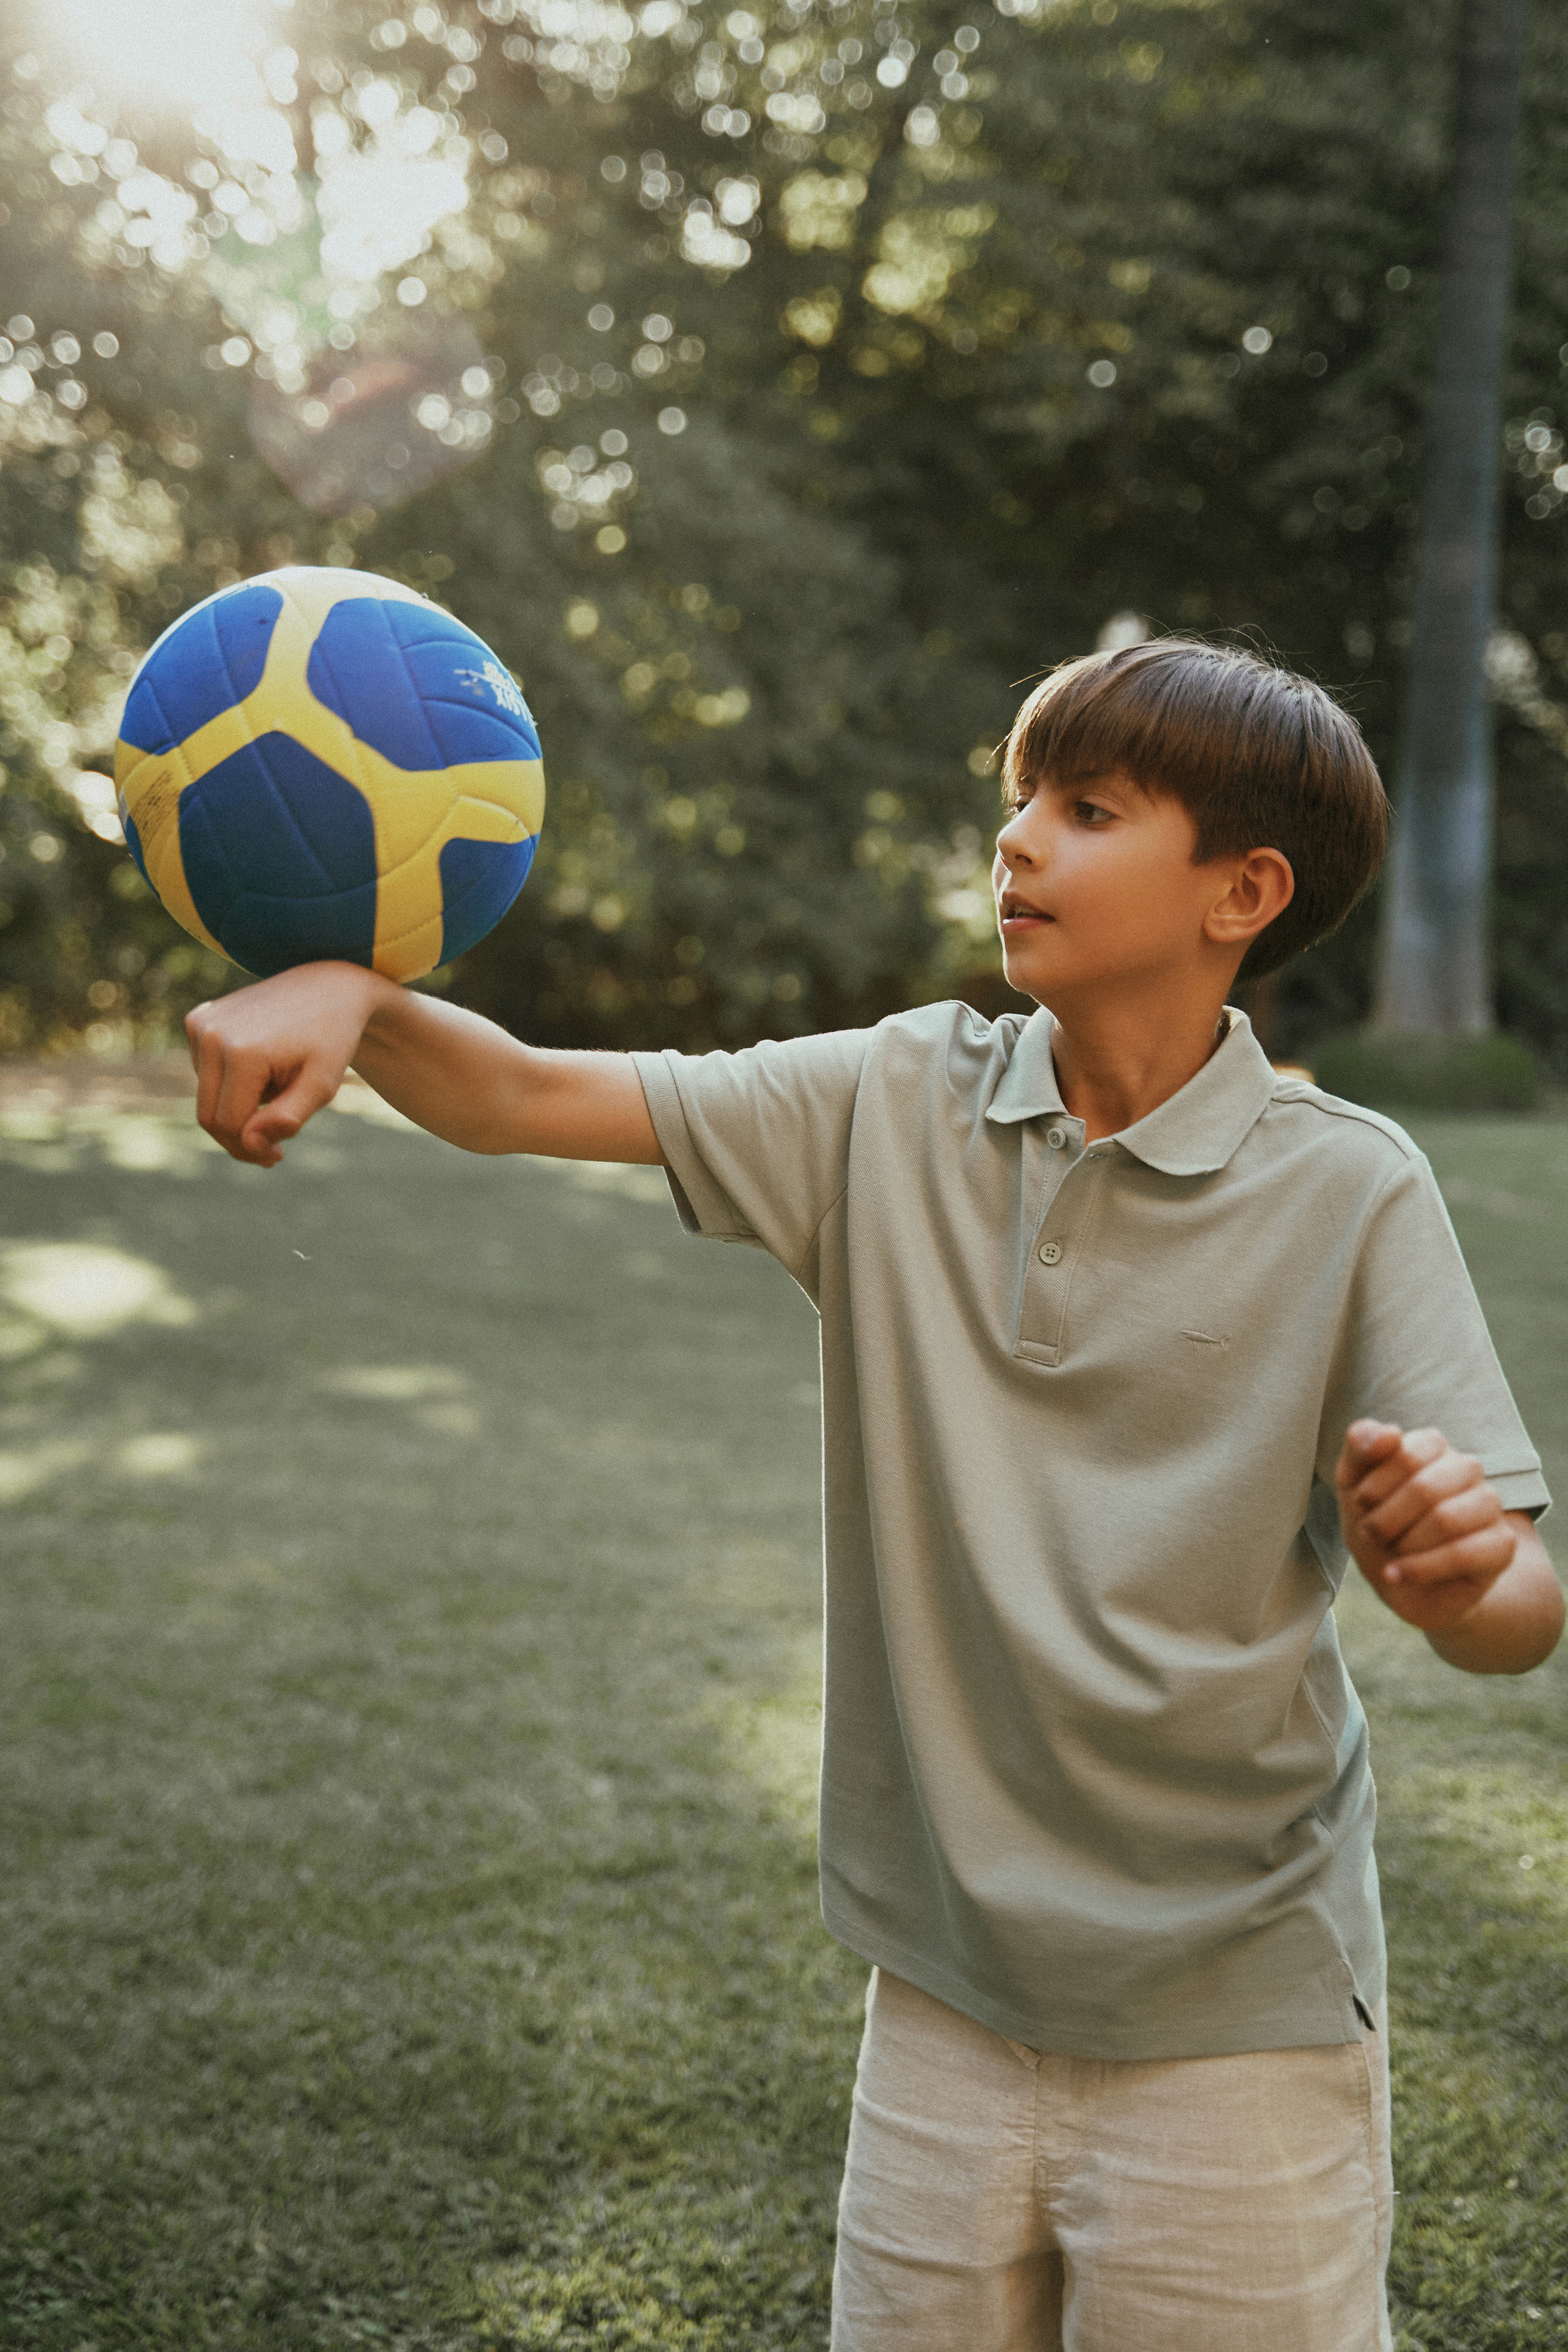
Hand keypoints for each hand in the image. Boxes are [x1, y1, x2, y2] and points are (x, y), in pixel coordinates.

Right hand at [186, 961, 392, 1166]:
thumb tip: (249, 1142)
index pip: (229, 1125)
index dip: (251, 1149)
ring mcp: (201, 1024)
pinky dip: (230, 1085)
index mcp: (242, 1053)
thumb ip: (288, 1117)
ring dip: (237, 1108)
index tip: (277, 1156)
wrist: (328, 987)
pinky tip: (262, 1071)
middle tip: (273, 1149)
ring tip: (278, 1093)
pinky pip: (204, 1073)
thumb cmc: (331, 1039)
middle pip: (209, 1115)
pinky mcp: (198, 1019)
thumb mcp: (322, 1084)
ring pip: (206, 1097)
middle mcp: (211, 1035)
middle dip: (239, 1138)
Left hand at [1335, 1419, 1516, 1632]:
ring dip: (1404, 1544)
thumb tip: (1390, 1432)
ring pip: (1446, 1520)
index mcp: (1432, 1445)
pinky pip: (1463, 1554)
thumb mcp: (1352, 1484)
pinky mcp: (1501, 1544)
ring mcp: (1489, 1505)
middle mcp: (1467, 1468)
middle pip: (1424, 1488)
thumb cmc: (1379, 1524)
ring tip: (1392, 1553)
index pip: (1404, 1453)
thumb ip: (1360, 1445)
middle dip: (1385, 1520)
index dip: (1373, 1487)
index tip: (1362, 1504)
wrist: (1398, 1578)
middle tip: (1373, 1534)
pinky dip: (1420, 1568)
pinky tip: (1399, 1574)